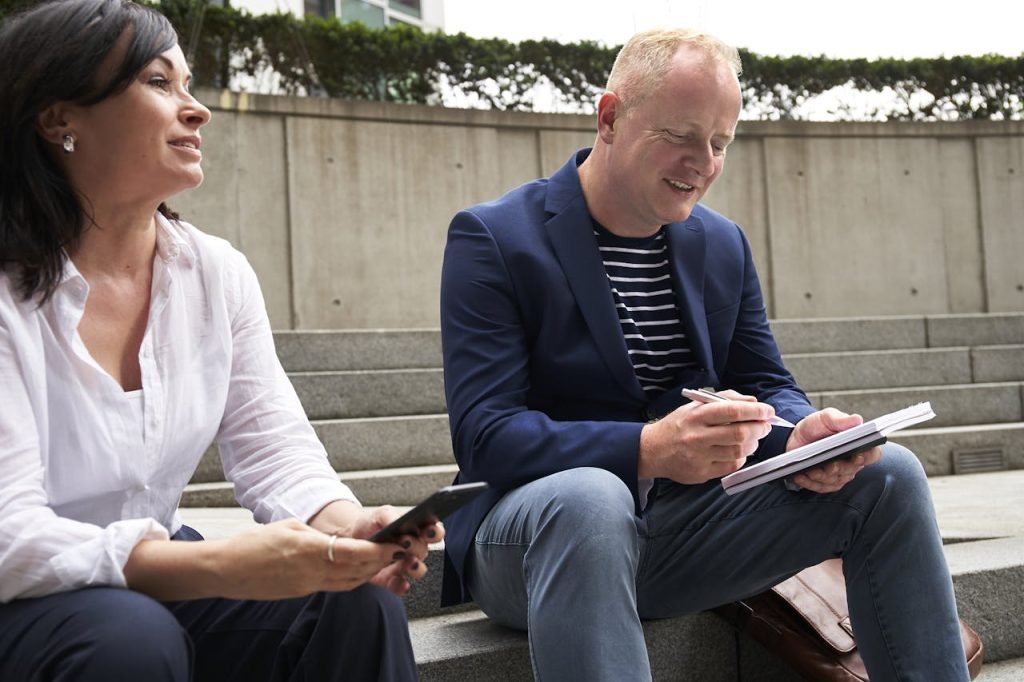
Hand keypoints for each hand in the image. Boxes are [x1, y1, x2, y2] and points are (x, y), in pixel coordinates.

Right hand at [209, 518, 405, 599]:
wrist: (226, 569)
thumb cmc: (253, 544)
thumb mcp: (288, 526)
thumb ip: (315, 534)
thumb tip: (335, 539)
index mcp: (309, 550)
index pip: (354, 553)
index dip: (377, 551)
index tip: (393, 545)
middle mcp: (311, 572)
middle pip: (356, 571)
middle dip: (379, 562)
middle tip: (396, 552)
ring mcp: (306, 586)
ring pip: (348, 583)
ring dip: (367, 573)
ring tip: (381, 561)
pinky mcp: (301, 593)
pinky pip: (333, 587)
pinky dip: (349, 579)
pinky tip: (356, 571)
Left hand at [349, 505, 444, 594]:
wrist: (351, 538)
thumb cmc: (372, 523)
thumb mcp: (381, 514)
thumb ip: (392, 516)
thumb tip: (399, 521)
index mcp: (416, 530)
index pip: (433, 531)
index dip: (435, 532)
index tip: (429, 531)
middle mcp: (413, 549)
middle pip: (424, 551)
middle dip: (417, 548)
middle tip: (406, 543)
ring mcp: (403, 564)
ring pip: (417, 570)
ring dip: (416, 568)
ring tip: (408, 564)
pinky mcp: (391, 579)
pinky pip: (400, 586)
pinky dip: (401, 586)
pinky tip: (400, 584)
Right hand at [638, 390, 773, 483]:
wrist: (653, 450)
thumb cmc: (678, 426)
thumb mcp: (695, 406)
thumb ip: (725, 400)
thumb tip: (753, 402)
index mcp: (696, 415)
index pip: (732, 411)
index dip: (755, 411)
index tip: (767, 411)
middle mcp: (697, 436)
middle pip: (739, 433)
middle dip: (759, 428)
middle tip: (764, 426)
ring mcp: (699, 456)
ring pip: (738, 451)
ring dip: (752, 444)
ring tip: (752, 438)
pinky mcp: (701, 473)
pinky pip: (731, 466)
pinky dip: (741, 457)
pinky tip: (738, 451)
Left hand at [785, 408, 881, 492]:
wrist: (797, 437)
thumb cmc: (816, 426)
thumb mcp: (826, 418)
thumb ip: (839, 419)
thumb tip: (857, 420)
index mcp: (858, 445)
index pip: (872, 454)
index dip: (867, 456)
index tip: (858, 455)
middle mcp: (851, 462)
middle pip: (851, 470)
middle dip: (839, 468)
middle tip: (830, 464)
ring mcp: (839, 474)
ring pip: (835, 480)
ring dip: (822, 476)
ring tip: (810, 470)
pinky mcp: (826, 483)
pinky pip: (820, 486)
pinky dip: (809, 482)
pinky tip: (799, 475)